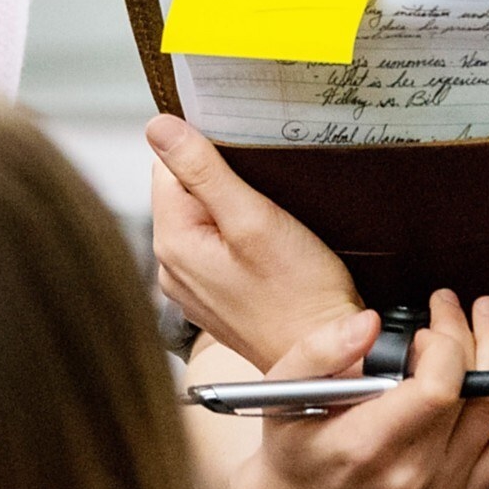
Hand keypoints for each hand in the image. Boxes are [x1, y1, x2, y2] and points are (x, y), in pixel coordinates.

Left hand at [149, 114, 360, 370]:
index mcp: (172, 242)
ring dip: (235, 209)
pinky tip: (270, 248)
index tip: (245, 160)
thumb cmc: (301, 296)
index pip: (167, 166)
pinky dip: (241, 237)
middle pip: (184, 191)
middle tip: (267, 193)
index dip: (206, 151)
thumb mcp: (254, 220)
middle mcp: (172, 267)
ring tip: (273, 222)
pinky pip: (218, 246)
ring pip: (204, 217)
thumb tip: (158, 127)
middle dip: (223, 182)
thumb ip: (203, 171)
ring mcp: (192, 284)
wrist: (330, 361)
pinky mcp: (216, 295)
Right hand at [229, 290, 488, 488]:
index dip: (442, 344)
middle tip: (452, 305)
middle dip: (471, 333)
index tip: (419, 333)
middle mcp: (416, 476)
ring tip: (488, 319)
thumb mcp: (284, 391)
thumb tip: (372, 321)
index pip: (439, 387)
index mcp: (370, 447)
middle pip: (475, 391)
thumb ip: (323, 349)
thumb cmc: (291, 450)